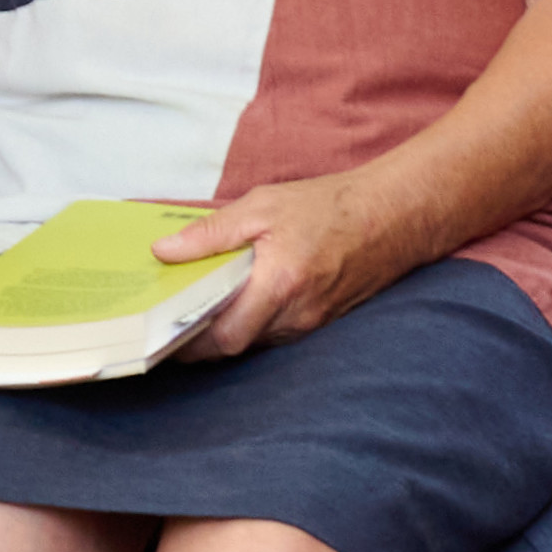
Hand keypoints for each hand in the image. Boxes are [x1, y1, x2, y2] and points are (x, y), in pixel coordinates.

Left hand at [153, 168, 412, 359]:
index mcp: (278, 284)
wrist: (391, 217)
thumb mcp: (263, 205)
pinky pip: (273, 334)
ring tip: (195, 309)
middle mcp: (295, 314)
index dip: (188, 341)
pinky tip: (235, 303)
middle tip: (169, 322)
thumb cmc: (328, 206)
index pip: (223, 336)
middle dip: (199, 341)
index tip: (160, 332)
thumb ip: (212, 232)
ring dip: (224, 331)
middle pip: (234, 347)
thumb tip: (165, 252)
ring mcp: (310, 323)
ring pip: (253, 343)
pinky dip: (250, 324)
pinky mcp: (319, 323)